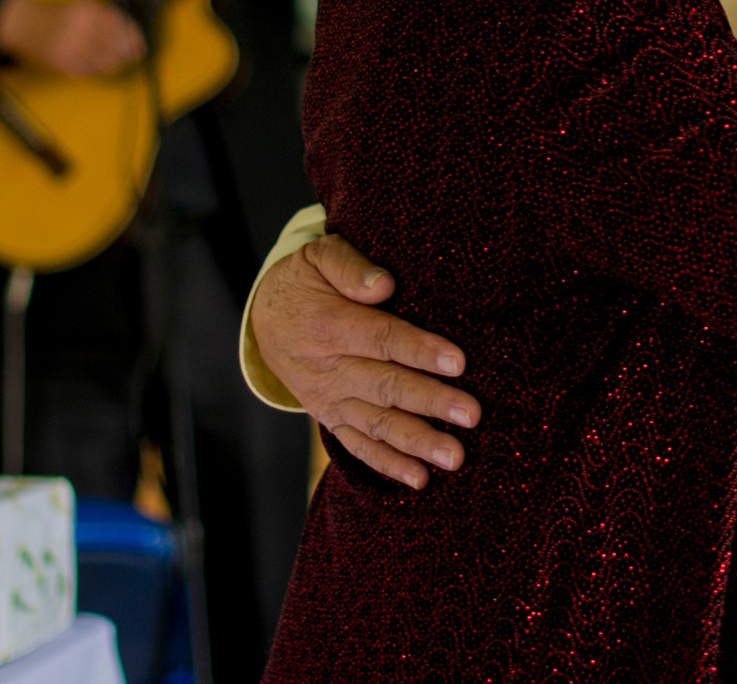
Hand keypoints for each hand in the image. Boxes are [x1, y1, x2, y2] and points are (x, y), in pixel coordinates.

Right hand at [0, 0, 143, 77]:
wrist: (25, 23)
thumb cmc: (63, 16)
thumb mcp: (85, 9)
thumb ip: (110, 22)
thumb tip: (136, 45)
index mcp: (89, 10)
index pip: (122, 28)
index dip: (135, 40)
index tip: (140, 49)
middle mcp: (80, 27)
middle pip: (116, 48)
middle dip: (124, 55)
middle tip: (123, 57)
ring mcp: (69, 45)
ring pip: (104, 63)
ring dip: (109, 65)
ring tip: (104, 60)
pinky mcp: (60, 60)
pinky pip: (86, 71)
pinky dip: (91, 69)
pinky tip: (86, 62)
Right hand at [250, 234, 480, 488]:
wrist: (264, 320)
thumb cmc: (306, 281)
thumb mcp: (318, 257)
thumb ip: (350, 268)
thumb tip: (384, 285)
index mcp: (329, 325)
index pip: (382, 339)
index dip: (420, 351)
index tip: (459, 362)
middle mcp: (329, 368)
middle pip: (386, 387)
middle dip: (431, 403)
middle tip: (471, 415)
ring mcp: (329, 398)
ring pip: (377, 424)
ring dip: (417, 442)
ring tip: (454, 457)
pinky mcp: (330, 417)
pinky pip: (358, 445)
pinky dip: (387, 464)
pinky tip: (420, 479)